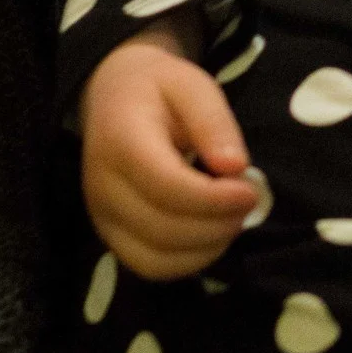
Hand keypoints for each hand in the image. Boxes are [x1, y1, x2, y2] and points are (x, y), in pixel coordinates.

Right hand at [79, 20, 260, 279]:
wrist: (113, 96)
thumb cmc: (158, 89)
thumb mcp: (191, 85)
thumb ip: (213, 122)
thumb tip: (235, 168)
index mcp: (121, 140)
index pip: (167, 186)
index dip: (213, 198)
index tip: (249, 191)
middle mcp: (102, 186)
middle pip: (162, 229)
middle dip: (216, 225)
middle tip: (249, 202)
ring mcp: (101, 216)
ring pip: (155, 259)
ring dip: (205, 248)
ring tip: (232, 219)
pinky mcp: (110, 236)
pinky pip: (149, 267)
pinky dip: (187, 262)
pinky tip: (211, 235)